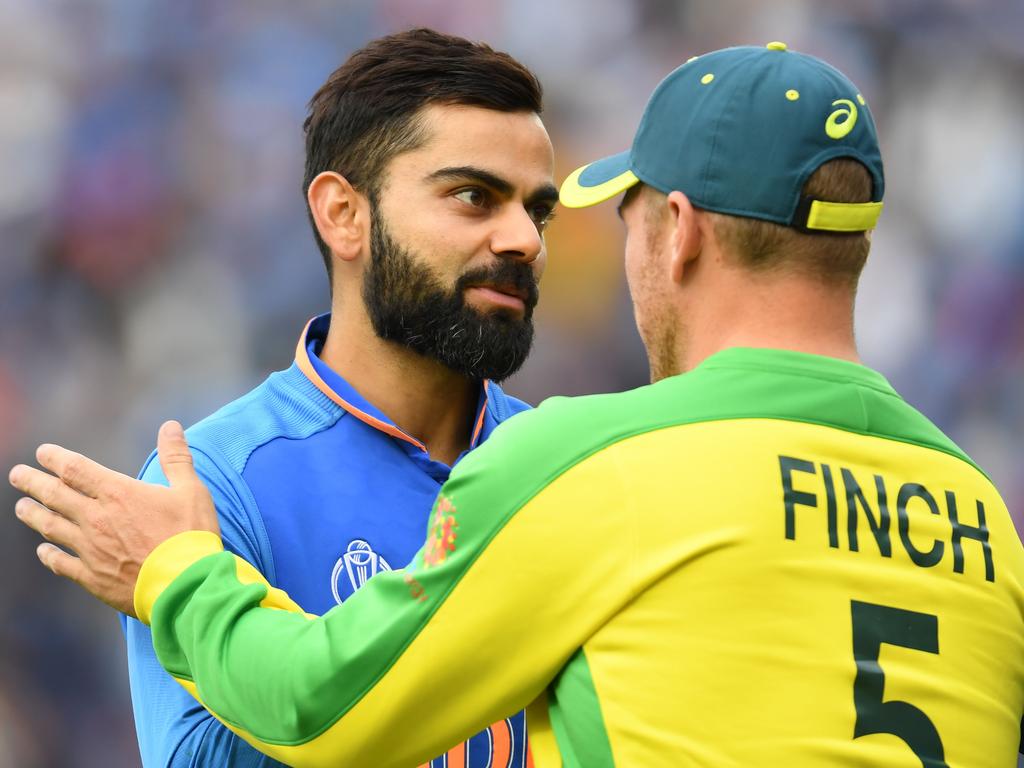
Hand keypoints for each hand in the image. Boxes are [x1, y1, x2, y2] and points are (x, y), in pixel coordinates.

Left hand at [8, 420, 218, 615]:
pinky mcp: (92, 577)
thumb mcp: (191, 490)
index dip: (55, 458)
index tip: (41, 452)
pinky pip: (61, 563)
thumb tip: (171, 426)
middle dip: (32, 482)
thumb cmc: (190, 534)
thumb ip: (176, 457)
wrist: (185, 584)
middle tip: (16, 474)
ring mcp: (90, 549)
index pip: (75, 469)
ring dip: (33, 515)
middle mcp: (96, 518)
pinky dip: (48, 556)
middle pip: (54, 495)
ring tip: (20, 507)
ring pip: (51, 527)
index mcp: (118, 493)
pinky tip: (42, 552)